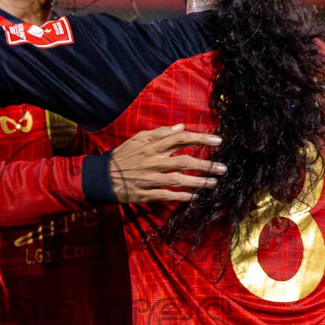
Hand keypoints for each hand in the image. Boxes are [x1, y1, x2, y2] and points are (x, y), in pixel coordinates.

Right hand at [108, 124, 226, 203]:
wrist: (101, 177)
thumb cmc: (122, 156)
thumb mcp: (138, 139)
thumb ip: (160, 133)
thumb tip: (181, 127)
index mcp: (152, 146)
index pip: (181, 139)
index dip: (201, 139)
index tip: (218, 141)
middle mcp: (153, 161)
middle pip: (184, 161)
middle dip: (206, 165)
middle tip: (223, 168)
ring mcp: (149, 179)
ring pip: (178, 180)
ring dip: (197, 182)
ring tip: (213, 183)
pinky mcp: (145, 194)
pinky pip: (166, 195)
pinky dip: (181, 197)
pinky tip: (193, 197)